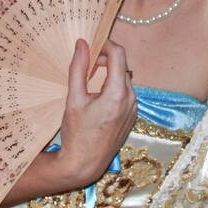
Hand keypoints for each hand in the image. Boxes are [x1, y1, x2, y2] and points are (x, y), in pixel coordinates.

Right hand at [51, 39, 137, 188]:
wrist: (85, 163)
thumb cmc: (76, 133)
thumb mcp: (74, 99)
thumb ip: (78, 68)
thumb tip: (81, 44)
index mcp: (118, 93)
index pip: (118, 54)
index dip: (105, 44)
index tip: (92, 45)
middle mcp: (131, 99)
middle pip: (122, 66)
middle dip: (105, 60)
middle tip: (86, 65)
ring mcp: (134, 109)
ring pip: (124, 79)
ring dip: (109, 75)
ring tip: (89, 82)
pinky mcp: (132, 116)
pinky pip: (126, 93)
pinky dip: (114, 88)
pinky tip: (97, 99)